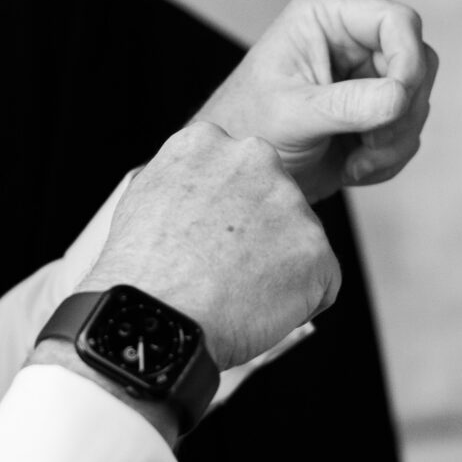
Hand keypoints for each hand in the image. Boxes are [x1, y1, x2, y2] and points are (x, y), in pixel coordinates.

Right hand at [77, 120, 339, 369]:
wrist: (155, 319)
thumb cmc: (140, 273)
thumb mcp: (144, 198)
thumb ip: (184, 182)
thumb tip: (200, 193)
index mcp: (208, 142)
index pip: (240, 169)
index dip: (228, 212)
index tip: (210, 235)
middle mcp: (254, 158)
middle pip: (275, 199)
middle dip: (260, 234)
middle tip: (224, 268)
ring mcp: (290, 202)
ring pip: (299, 241)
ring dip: (278, 268)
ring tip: (234, 293)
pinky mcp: (315, 249)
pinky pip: (321, 281)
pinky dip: (299, 302)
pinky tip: (257, 311)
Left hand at [194, 0, 438, 200]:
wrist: (242, 176)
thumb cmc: (248, 129)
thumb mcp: (292, 114)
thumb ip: (347, 104)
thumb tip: (399, 97)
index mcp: (327, 16)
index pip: (397, 21)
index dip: (408, 61)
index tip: (397, 103)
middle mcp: (353, 38)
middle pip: (419, 63)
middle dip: (400, 111)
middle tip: (369, 143)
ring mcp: (367, 76)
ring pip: (418, 101)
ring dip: (394, 142)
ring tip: (355, 162)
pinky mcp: (374, 111)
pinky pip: (410, 131)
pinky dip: (389, 158)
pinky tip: (354, 168)